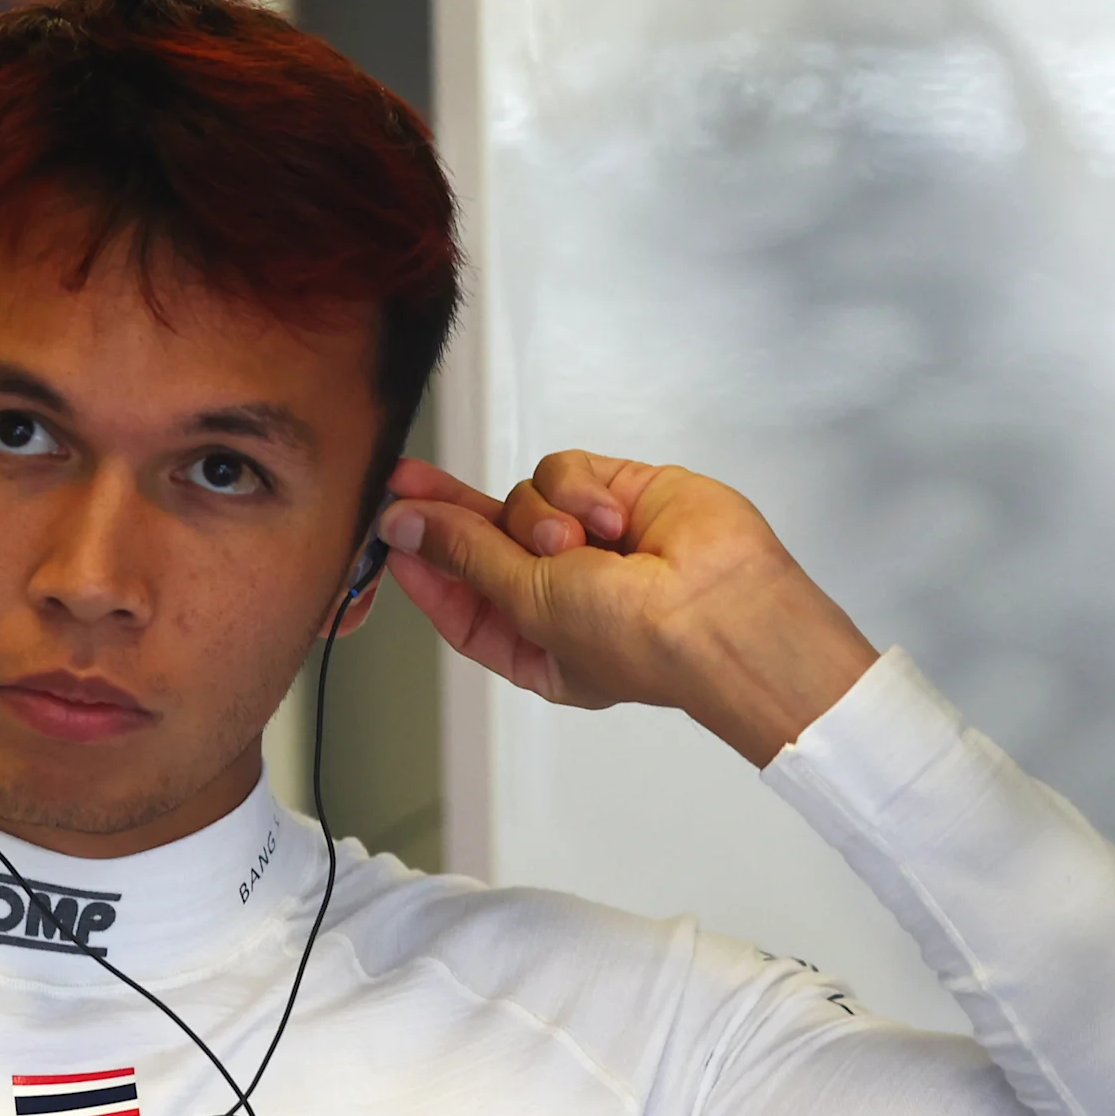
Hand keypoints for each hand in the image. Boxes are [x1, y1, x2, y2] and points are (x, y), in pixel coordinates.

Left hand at [377, 451, 881, 765]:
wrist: (724, 610)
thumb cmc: (641, 642)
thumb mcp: (528, 602)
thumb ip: (466, 555)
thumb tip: (409, 527)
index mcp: (535, 643)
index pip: (460, 600)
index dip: (424, 566)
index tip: (390, 531)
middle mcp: (560, 592)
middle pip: (483, 540)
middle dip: (448, 514)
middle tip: (406, 482)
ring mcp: (590, 542)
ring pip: (521, 499)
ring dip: (540, 517)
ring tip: (579, 544)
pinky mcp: (617, 494)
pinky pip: (563, 471)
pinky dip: (579, 491)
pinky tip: (610, 520)